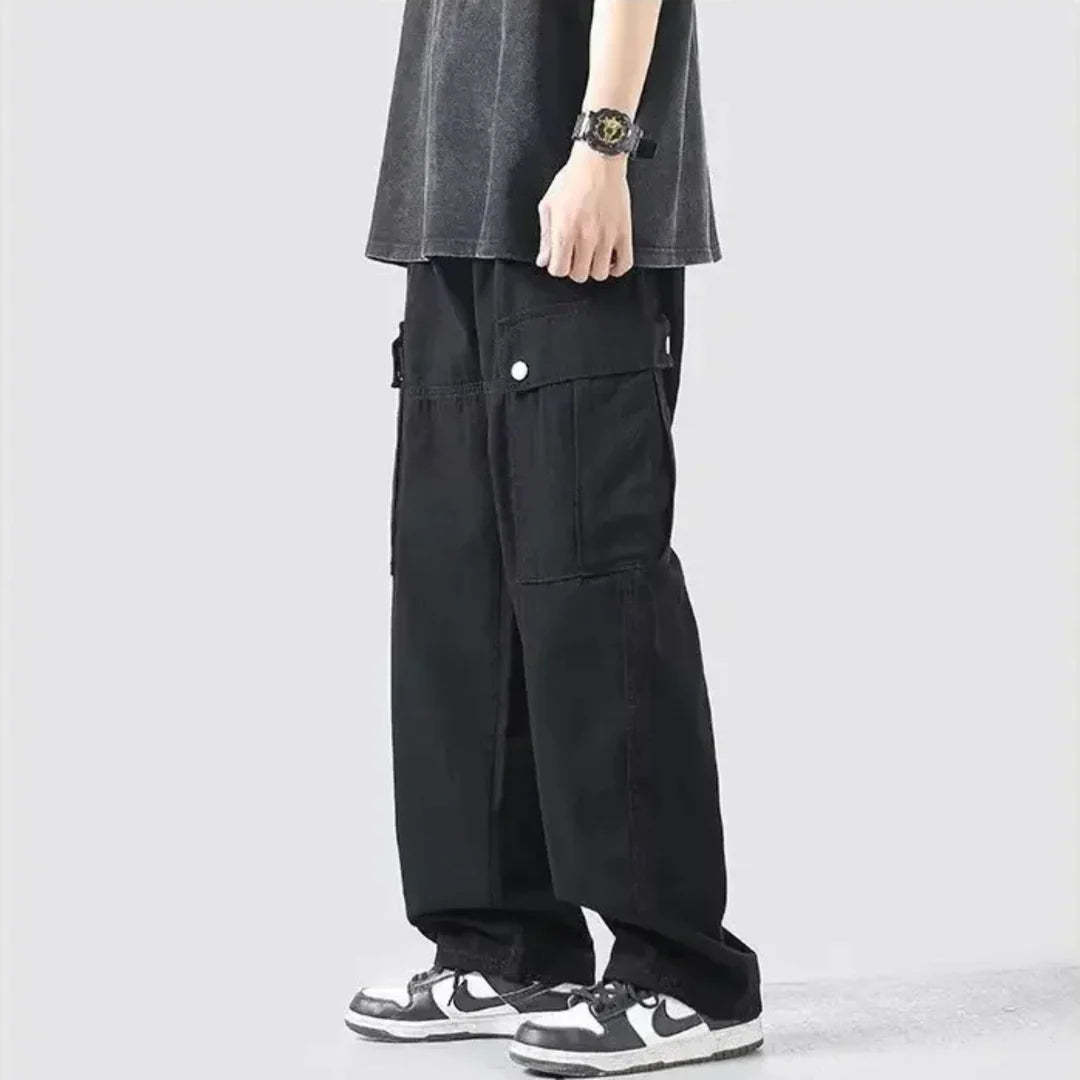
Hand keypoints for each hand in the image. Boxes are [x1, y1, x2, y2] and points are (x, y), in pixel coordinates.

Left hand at [536, 142, 633, 282]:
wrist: (597, 161)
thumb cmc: (572, 179)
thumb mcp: (548, 205)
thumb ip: (545, 237)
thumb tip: (543, 260)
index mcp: (564, 231)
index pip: (559, 270)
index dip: (557, 267)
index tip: (560, 259)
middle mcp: (586, 237)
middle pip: (579, 275)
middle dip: (574, 268)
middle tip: (575, 256)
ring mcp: (606, 236)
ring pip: (600, 273)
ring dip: (594, 268)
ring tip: (592, 257)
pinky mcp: (623, 232)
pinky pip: (625, 264)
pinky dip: (617, 268)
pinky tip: (610, 260)